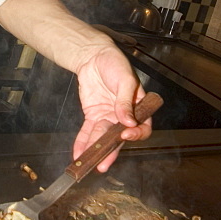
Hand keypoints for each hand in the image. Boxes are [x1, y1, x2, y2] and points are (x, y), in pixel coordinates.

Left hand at [72, 43, 151, 170]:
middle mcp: (124, 116)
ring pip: (103, 138)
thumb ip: (126, 100)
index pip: (142, 126)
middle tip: (103, 163)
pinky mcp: (93, 116)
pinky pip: (88, 132)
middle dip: (111, 151)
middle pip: (120, 138)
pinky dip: (83, 142)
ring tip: (87, 162)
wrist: (93, 56)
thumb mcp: (125, 79)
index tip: (126, 134)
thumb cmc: (114, 62)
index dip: (136, 134)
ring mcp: (108, 117)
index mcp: (139, 107)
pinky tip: (78, 153)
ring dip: (95, 150)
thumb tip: (128, 121)